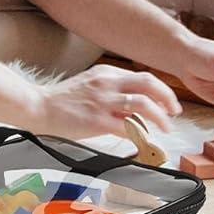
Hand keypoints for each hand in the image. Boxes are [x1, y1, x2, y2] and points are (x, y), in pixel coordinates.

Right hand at [34, 66, 179, 141]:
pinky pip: (127, 126)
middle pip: (148, 84)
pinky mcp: (97, 120)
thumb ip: (112, 92)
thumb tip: (134, 107)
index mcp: (106, 73)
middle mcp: (107, 83)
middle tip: (175, 112)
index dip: (161, 90)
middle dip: (167, 98)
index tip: (168, 102)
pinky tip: (145, 140)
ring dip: (160, 117)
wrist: (38, 107)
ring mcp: (102, 101)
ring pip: (142, 103)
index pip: (143, 77)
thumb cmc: (62, 100)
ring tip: (166, 127)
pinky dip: (141, 133)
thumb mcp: (90, 86)